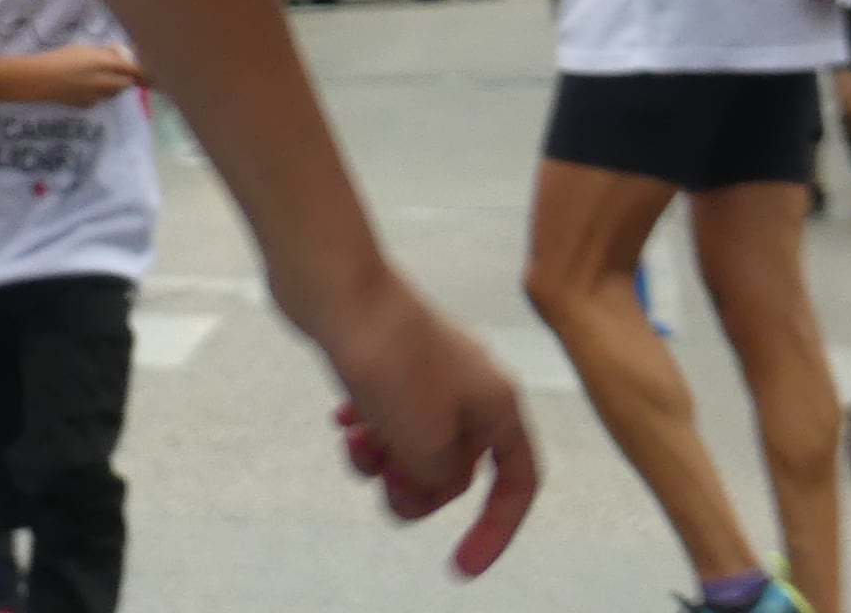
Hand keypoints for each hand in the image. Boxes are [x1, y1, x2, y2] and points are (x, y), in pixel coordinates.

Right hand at [25, 42, 145, 107]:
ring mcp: (98, 96)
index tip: (154, 73)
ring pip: (115, 92)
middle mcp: (107, 83)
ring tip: (101, 77)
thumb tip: (119, 54)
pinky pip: (101, 98)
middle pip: (127, 84)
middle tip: (123, 72)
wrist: (41, 79)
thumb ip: (104, 52)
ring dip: (115, 86)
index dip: (147, 73)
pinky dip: (100, 93)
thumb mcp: (83, 48)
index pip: (135, 71)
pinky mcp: (88, 105)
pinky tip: (85, 86)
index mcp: (106, 64)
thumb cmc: (61, 57)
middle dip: (128, 79)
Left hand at [316, 272, 539, 576]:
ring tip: (352, 445)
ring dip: (383, 457)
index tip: (460, 566)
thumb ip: (436, 482)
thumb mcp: (424, 444)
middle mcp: (471, 384)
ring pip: (413, 440)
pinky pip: (385, 411)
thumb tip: (423, 485)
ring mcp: (427, 367)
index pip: (517, 482)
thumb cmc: (388, 360)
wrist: (333, 283)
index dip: (495, 530)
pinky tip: (341, 421)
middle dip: (417, 487)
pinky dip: (366, 425)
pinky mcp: (386, 355)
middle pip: (456, 466)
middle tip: (381, 484)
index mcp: (498, 403)